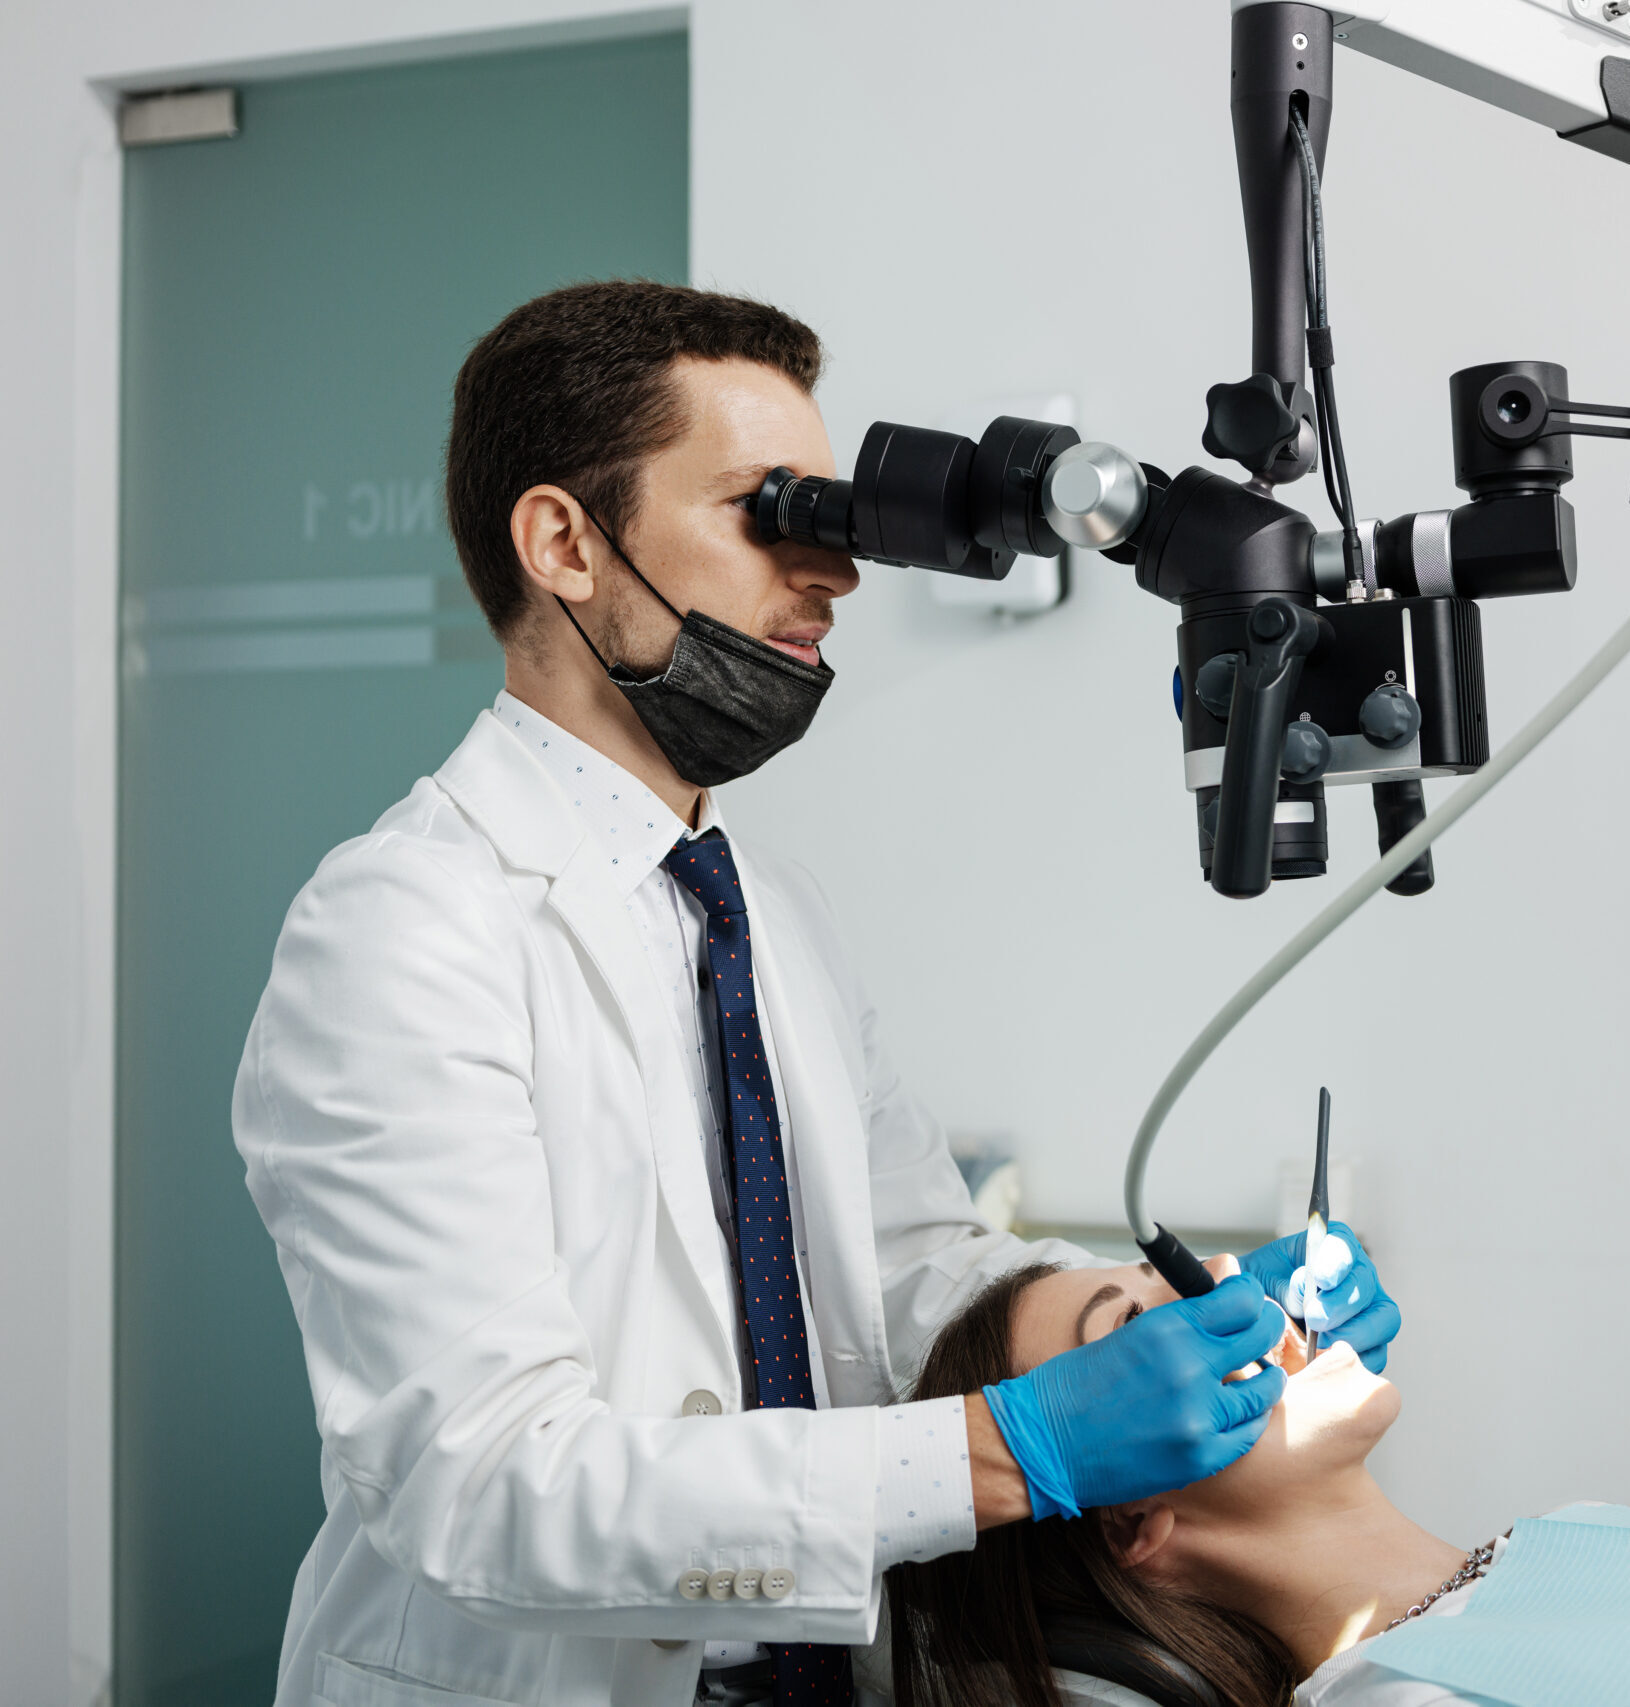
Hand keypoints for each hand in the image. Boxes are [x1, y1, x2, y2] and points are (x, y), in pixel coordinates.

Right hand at [982, 1274, 1285, 1517]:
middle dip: (1267, 1327)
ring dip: (1267, 1377)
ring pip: (1263, 1390)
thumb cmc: (1076, 1387)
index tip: (1250, 1299)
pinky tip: (1245, 1411)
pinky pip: (1246, 1433)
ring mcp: (1198, 1415)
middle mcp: (1189, 1366)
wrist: (1046, 1441)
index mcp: (1166, 1328)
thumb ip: (1179, 1326)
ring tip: (1265, 1373)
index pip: (1239, 1299)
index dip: (1250, 1295)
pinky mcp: (1199, 1456)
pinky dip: (1250, 1419)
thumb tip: (1219, 1310)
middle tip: (1265, 1327)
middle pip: (1259, 1335)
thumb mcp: (1129, 1337)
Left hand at [1240, 1221, 1399, 1371]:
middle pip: (1366, 1286)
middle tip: (1316, 1319)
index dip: (1335, 1263)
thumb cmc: (1262, 1291)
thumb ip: (1286, 1284)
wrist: (1260, 1318)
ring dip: (1355, 1333)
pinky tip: (1333, 1361)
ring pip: (1384, 1320)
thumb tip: (1305, 1285)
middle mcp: (1358, 1274)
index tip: (1321, 1279)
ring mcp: (1370, 1309)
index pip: (1342, 1248)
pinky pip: (1379, 1353)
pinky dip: (1360, 1360)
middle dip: (1342, 1303)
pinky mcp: (1372, 1342)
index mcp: (1331, 1247)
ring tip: (1322, 1344)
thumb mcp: (1263, 1280)